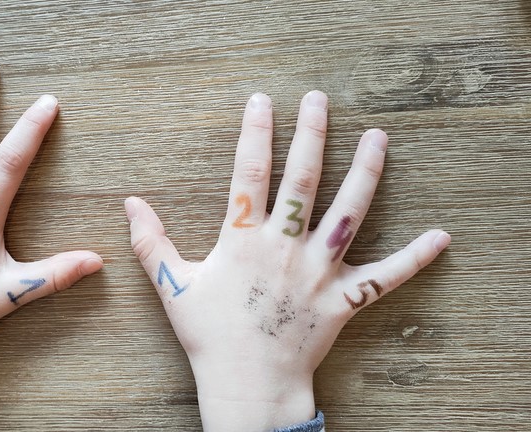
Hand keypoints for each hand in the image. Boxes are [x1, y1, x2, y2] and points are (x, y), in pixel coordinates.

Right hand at [125, 92, 449, 430]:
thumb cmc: (210, 336)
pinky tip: (440, 236)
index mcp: (243, 242)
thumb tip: (130, 204)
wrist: (248, 385)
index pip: (249, 176)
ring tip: (377, 138)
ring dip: (365, 173)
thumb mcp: (173, 287)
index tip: (262, 101)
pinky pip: (385, 277)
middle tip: (320, 100)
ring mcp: (318, 273)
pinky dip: (414, 258)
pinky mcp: (343, 299)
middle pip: (302, 182)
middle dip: (311, 136)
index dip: (255, 135)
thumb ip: (151, 243)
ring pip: (348, 214)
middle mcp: (284, 249)